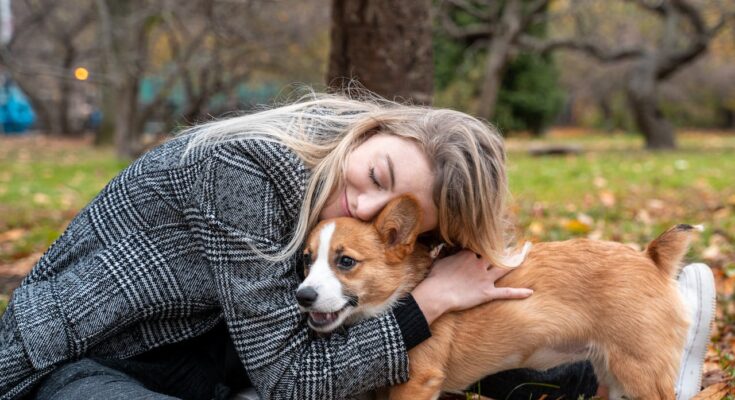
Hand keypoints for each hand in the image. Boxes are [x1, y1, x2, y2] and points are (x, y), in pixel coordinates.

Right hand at [412, 250, 532, 324]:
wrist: (437, 294)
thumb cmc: (435, 278)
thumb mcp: (440, 260)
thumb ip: (447, 253)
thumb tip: (446, 247)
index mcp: (468, 254)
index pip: (480, 246)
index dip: (485, 244)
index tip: (491, 239)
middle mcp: (479, 264)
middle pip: (495, 254)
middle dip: (505, 248)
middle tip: (514, 242)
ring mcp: (485, 278)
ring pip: (504, 268)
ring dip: (516, 261)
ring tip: (525, 255)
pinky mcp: (487, 293)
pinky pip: (506, 293)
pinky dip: (518, 293)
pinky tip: (530, 292)